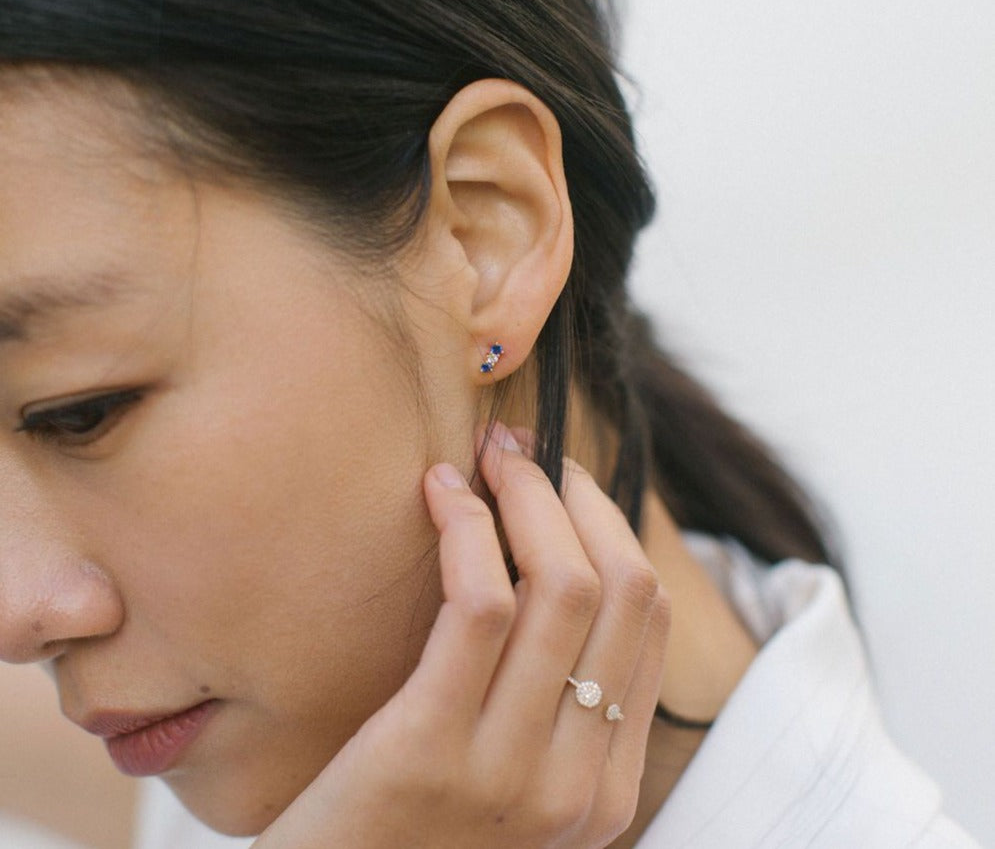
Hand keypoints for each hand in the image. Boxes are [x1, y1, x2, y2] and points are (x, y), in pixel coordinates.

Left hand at [253, 424, 669, 848]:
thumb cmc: (403, 834)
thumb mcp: (504, 780)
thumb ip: (544, 703)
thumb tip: (554, 565)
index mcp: (608, 788)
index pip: (649, 618)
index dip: (609, 526)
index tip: (562, 480)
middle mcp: (580, 785)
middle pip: (620, 588)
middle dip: (574, 495)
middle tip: (518, 452)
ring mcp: (512, 776)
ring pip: (562, 586)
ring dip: (524, 496)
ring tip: (482, 460)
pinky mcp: (429, 753)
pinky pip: (481, 605)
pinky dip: (468, 529)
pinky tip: (440, 494)